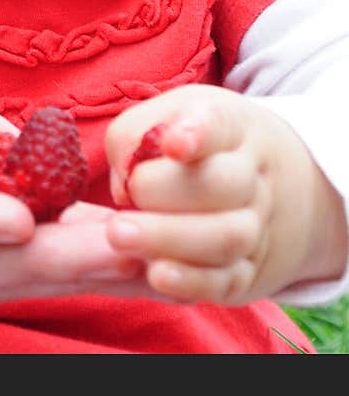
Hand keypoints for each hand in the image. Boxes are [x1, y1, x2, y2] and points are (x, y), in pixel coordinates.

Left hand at [105, 86, 347, 304]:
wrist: (277, 185)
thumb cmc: (202, 144)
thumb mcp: (173, 114)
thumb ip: (137, 133)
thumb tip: (122, 181)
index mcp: (231, 125)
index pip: (218, 124)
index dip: (196, 133)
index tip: (173, 144)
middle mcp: (251, 175)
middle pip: (221, 183)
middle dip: (165, 191)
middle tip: (123, 196)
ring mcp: (255, 225)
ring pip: (226, 236)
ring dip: (169, 238)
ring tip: (118, 235)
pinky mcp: (247, 271)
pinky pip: (225, 280)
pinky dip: (191, 280)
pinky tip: (156, 275)